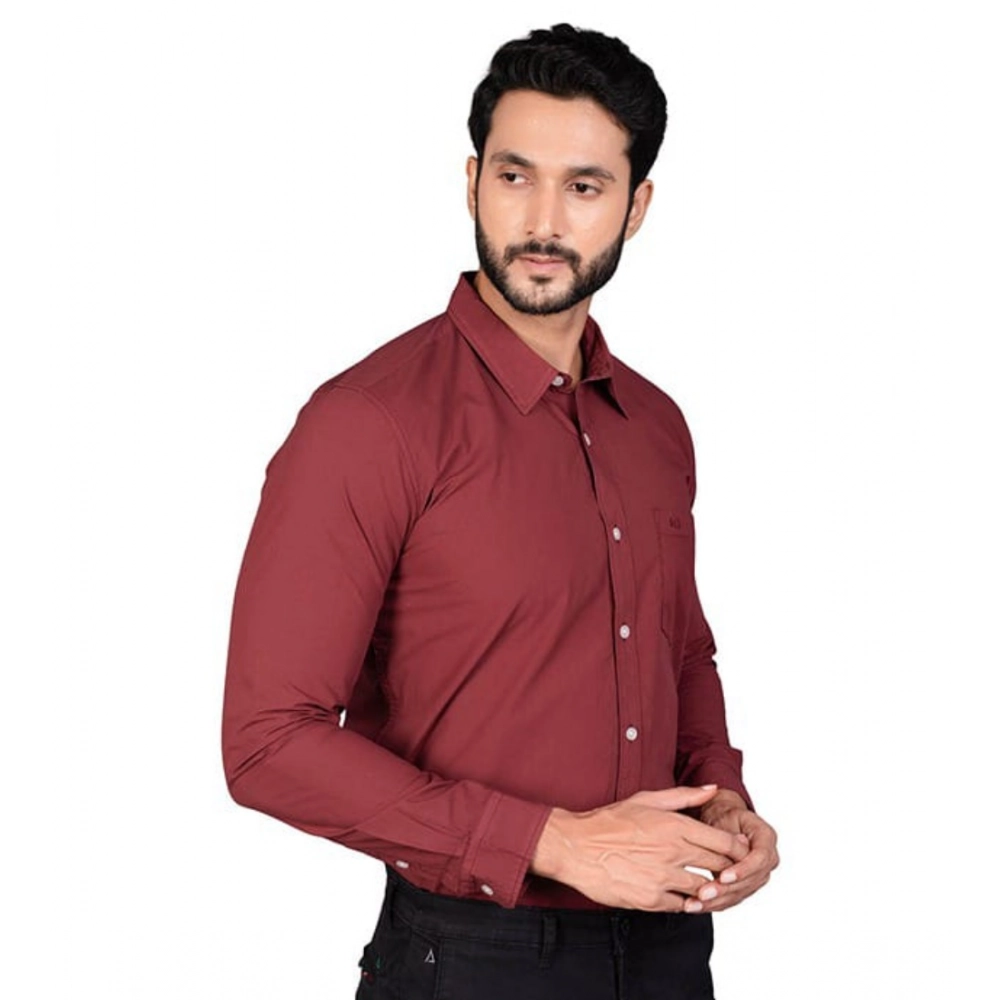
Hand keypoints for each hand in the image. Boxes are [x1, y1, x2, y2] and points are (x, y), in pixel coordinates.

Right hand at [530, 785, 749, 911]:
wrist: (576, 847)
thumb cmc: (610, 821)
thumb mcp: (647, 799)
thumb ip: (684, 795)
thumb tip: (713, 789)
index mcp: (675, 825)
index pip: (725, 843)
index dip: (738, 851)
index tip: (738, 853)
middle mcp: (673, 852)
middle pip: (719, 867)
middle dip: (727, 871)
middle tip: (726, 871)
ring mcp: (662, 878)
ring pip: (703, 890)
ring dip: (708, 889)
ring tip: (705, 885)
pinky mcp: (650, 900)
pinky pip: (682, 906)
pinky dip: (685, 902)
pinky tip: (681, 894)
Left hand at [685, 789, 778, 912]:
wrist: (720, 819)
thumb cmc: (722, 815)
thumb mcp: (724, 817)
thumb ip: (731, 833)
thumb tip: (739, 843)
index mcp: (766, 837)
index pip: (760, 858)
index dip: (743, 870)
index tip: (723, 876)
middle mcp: (767, 858)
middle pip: (751, 880)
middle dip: (726, 889)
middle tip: (704, 894)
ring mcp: (758, 874)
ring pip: (741, 892)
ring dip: (718, 901)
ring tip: (695, 903)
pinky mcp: (746, 885)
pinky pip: (732, 897)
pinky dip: (715, 903)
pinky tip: (697, 906)